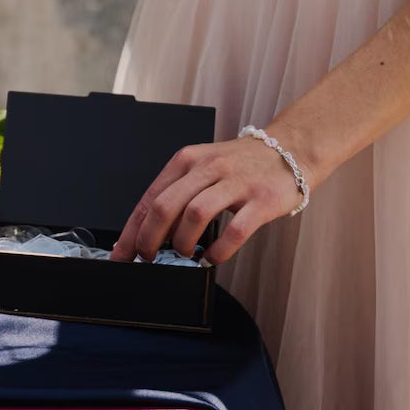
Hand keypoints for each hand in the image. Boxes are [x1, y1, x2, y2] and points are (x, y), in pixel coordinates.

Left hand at [106, 135, 305, 265]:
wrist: (289, 150)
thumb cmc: (240, 165)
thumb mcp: (202, 167)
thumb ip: (179, 192)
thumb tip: (151, 230)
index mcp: (187, 160)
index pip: (150, 197)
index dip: (132, 229)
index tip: (121, 253)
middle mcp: (207, 168)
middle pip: (166, 206)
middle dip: (150, 238)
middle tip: (148, 258)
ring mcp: (235, 183)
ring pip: (195, 215)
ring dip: (183, 242)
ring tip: (184, 254)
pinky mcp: (261, 200)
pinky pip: (234, 231)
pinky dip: (219, 250)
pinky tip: (213, 257)